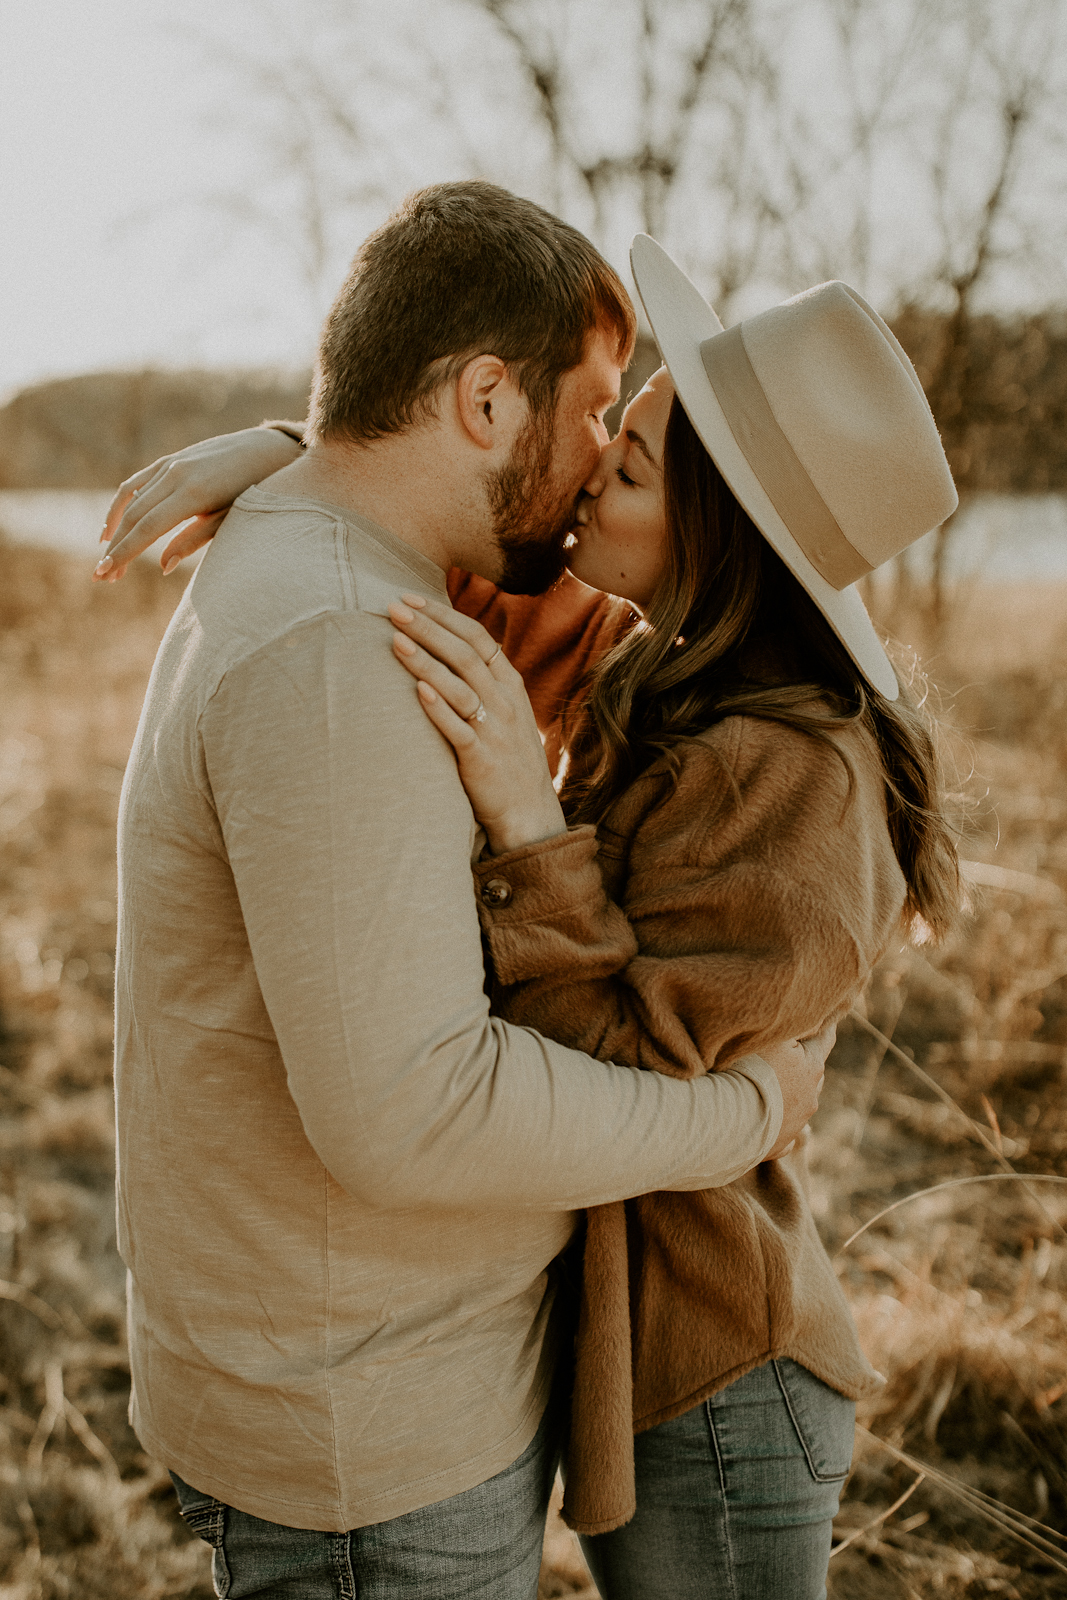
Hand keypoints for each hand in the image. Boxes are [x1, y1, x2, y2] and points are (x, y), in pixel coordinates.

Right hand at [93, 427, 302, 581]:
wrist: (271, 449)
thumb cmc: (258, 492)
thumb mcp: (233, 520)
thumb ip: (196, 540)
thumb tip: (163, 566)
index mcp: (193, 492)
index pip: (147, 528)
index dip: (123, 552)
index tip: (104, 573)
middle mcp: (177, 473)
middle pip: (134, 515)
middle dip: (116, 548)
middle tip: (103, 577)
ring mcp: (172, 463)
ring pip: (130, 498)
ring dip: (115, 529)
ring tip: (108, 556)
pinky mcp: (172, 459)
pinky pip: (138, 482)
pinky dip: (122, 504)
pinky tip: (114, 525)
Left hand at [388, 595, 566, 854]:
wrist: (529, 813)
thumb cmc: (506, 758)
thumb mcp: (504, 711)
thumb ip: (482, 681)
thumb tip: (446, 646)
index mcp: (510, 685)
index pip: (478, 637)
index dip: (444, 615)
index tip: (411, 599)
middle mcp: (505, 702)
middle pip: (466, 654)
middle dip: (429, 628)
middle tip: (394, 608)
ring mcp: (496, 731)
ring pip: (461, 687)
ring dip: (427, 662)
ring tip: (396, 640)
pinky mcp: (482, 760)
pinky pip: (459, 730)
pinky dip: (439, 709)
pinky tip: (418, 691)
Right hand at [760, 1016, 836, 1158]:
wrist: (727, 1119)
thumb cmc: (749, 1069)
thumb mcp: (773, 1035)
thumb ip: (795, 1025)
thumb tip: (813, 1020)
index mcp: (812, 1067)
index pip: (825, 1040)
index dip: (826, 1027)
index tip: (830, 1016)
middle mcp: (810, 1098)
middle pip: (813, 1075)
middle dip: (805, 1064)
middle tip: (791, 1053)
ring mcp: (796, 1125)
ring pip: (799, 1104)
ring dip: (789, 1094)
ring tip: (771, 1087)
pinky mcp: (777, 1145)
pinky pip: (783, 1132)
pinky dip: (777, 1125)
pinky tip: (766, 1121)